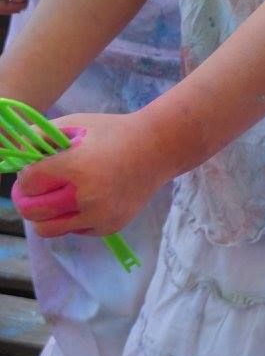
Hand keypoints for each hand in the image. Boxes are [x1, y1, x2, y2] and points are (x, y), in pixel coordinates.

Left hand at [11, 111, 171, 236]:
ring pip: (48, 229)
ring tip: (55, 199)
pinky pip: (75, 230)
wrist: (158, 149)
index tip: (35, 171)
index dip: (27, 177)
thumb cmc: (115, 132)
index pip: (29, 183)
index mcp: (77, 167)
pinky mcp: (109, 226)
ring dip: (45, 214)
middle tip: (37, 190)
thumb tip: (16, 153)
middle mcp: (86, 196)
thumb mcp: (78, 124)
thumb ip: (41, 136)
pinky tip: (84, 201)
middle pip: (32, 211)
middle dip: (28, 199)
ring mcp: (99, 215)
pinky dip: (72, 218)